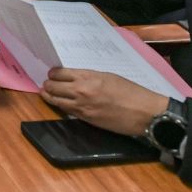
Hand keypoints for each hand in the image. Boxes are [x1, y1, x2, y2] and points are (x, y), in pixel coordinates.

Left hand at [39, 70, 169, 137]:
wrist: (144, 112)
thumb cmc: (131, 92)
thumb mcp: (109, 77)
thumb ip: (91, 77)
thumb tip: (77, 78)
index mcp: (89, 76)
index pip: (61, 73)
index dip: (54, 73)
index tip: (52, 73)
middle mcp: (81, 90)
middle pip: (54, 86)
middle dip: (48, 84)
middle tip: (46, 84)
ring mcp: (82, 106)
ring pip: (56, 100)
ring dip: (49, 96)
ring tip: (46, 93)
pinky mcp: (85, 119)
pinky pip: (66, 111)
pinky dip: (59, 106)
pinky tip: (58, 103)